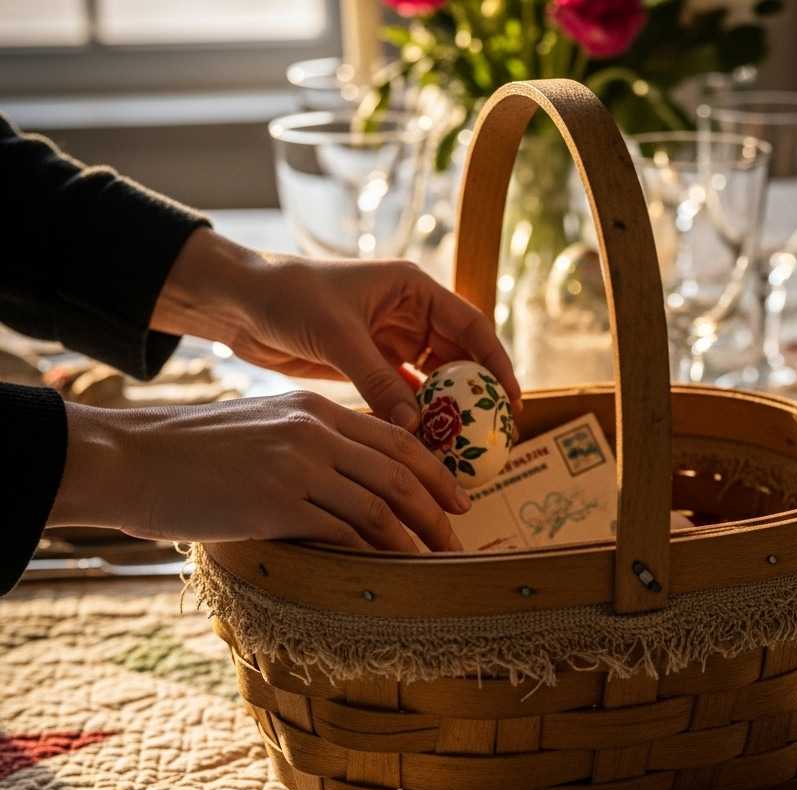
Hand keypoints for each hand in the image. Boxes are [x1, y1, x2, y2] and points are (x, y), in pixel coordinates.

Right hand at [49, 391, 470, 551]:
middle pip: (399, 472)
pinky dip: (373, 554)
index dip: (435, 471)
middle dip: (437, 509)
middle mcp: (313, 432)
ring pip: (379, 505)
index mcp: (314, 410)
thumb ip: (309, 445)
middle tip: (457, 538)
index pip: (395, 438)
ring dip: (414, 539)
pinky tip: (389, 571)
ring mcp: (296, 466)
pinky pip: (342, 532)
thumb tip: (351, 481)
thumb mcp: (263, 428)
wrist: (131, 460)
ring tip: (434, 562)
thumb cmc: (192, 452)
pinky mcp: (275, 503)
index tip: (457, 498)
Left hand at [152, 229, 521, 430]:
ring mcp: (391, 343)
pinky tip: (425, 444)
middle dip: (476, 395)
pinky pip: (405, 396)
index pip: (471, 327)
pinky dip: (416, 418)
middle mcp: (409, 315)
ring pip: (433, 381)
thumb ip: (378, 380)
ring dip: (446, 411)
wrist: (240, 303)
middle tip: (491, 434)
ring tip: (462, 446)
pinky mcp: (371, 367)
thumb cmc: (288, 297)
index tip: (511, 400)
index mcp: (413, 290)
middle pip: (459, 358)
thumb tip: (416, 426)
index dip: (496, 363)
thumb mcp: (338, 336)